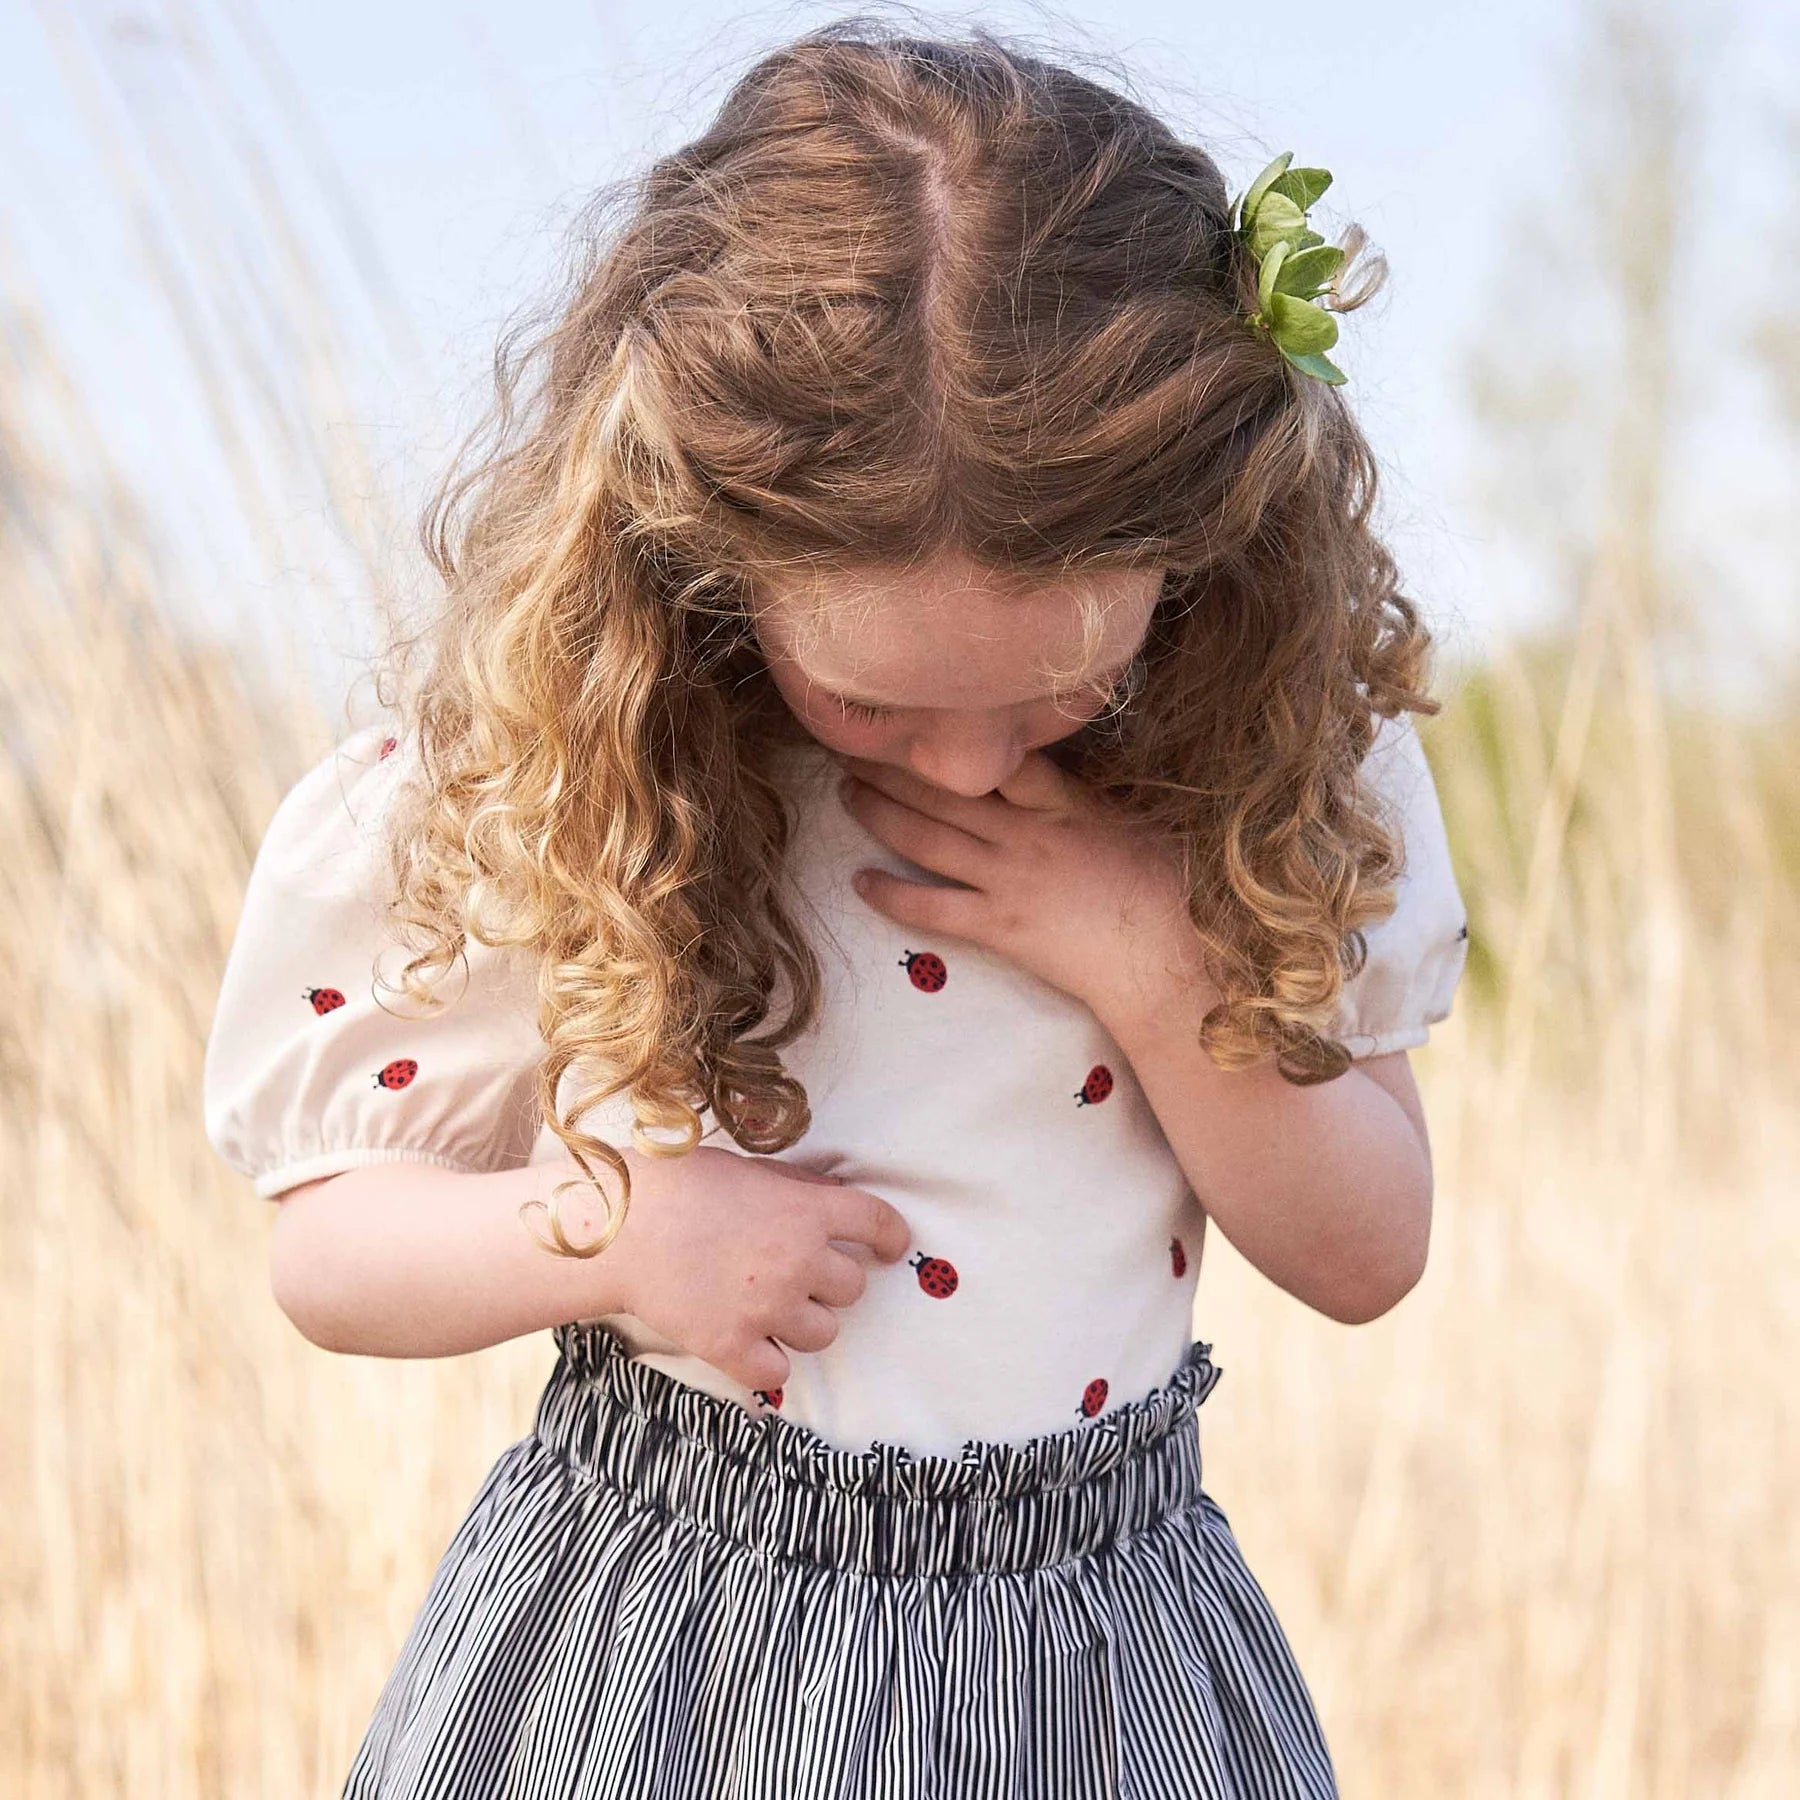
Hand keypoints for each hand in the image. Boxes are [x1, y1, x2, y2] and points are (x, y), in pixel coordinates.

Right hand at [590, 1145, 912, 1394]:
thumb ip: (798, 1189)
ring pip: (823, 1333)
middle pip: (853, 1288)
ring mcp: (768, 1309)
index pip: (878, 1223)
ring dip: (801, 1323)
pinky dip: (765, 1363)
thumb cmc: (679, 1186)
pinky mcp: (733, 1348)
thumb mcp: (750, 1171)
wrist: (619, 1228)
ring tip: (764, 1307)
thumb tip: (836, 1197)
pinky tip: (745, 1342)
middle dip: (829, 1282)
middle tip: (793, 1274)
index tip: (889, 1247)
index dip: (891, 1237)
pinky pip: (778, 1374)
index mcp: (806, 1211)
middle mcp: (798, 1261)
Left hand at [835, 751, 1216, 1024]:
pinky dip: (891, 894)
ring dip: (880, 813)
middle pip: (945, 790)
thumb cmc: (1165, 890)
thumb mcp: (1133, 824)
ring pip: (927, 838)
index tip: (919, 718)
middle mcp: (1026, 833)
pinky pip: (931, 907)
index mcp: (1063, 802)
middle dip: (894, 768)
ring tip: (846, 793)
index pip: (999, 756)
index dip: (953, 736)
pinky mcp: (998, 926)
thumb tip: (1052, 780)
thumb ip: (1085, 799)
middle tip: (855, 748)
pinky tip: (860, 881)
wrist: (1162, 960)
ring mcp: (1007, 879)